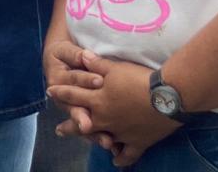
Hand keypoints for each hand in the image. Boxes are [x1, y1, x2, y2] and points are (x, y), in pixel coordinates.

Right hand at [43, 34, 100, 141]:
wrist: (58, 61)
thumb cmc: (63, 55)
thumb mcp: (64, 50)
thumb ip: (74, 54)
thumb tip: (85, 55)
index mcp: (57, 80)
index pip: (74, 79)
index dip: (86, 79)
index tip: (100, 80)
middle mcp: (65, 99)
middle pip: (76, 108)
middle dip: (83, 117)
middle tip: (89, 125)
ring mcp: (76, 110)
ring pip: (84, 124)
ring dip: (95, 134)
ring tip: (107, 142)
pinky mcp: (86, 116)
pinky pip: (93, 130)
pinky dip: (103, 138)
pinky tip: (114, 147)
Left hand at [48, 54, 179, 166]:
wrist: (167, 96)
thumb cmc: (138, 79)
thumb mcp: (114, 67)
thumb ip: (96, 65)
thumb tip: (83, 57)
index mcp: (96, 99)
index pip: (73, 95)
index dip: (60, 93)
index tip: (49, 92)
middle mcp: (104, 118)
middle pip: (81, 121)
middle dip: (69, 124)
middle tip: (58, 130)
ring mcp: (120, 132)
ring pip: (101, 138)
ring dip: (91, 140)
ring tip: (86, 144)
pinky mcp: (137, 142)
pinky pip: (127, 154)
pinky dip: (120, 158)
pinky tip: (114, 160)